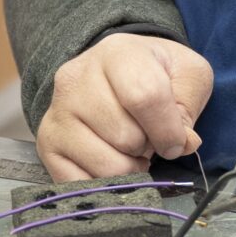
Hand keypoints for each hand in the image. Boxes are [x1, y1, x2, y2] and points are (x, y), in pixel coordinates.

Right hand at [36, 34, 213, 181]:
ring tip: (130, 149)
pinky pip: (80, 181)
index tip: (177, 141)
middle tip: (148, 137)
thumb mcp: (187, 74)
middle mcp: (76, 79)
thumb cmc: (155, 73)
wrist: (115, 72)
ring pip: (105, 164)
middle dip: (148, 148)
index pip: (145, 97)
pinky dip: (106, 183)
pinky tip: (111, 161)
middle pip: (125, 136)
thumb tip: (184, 143)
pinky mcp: (47, 142)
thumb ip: (189, 106)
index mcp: (117, 53)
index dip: (169, 130)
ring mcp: (57, 111)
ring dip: (130, 167)